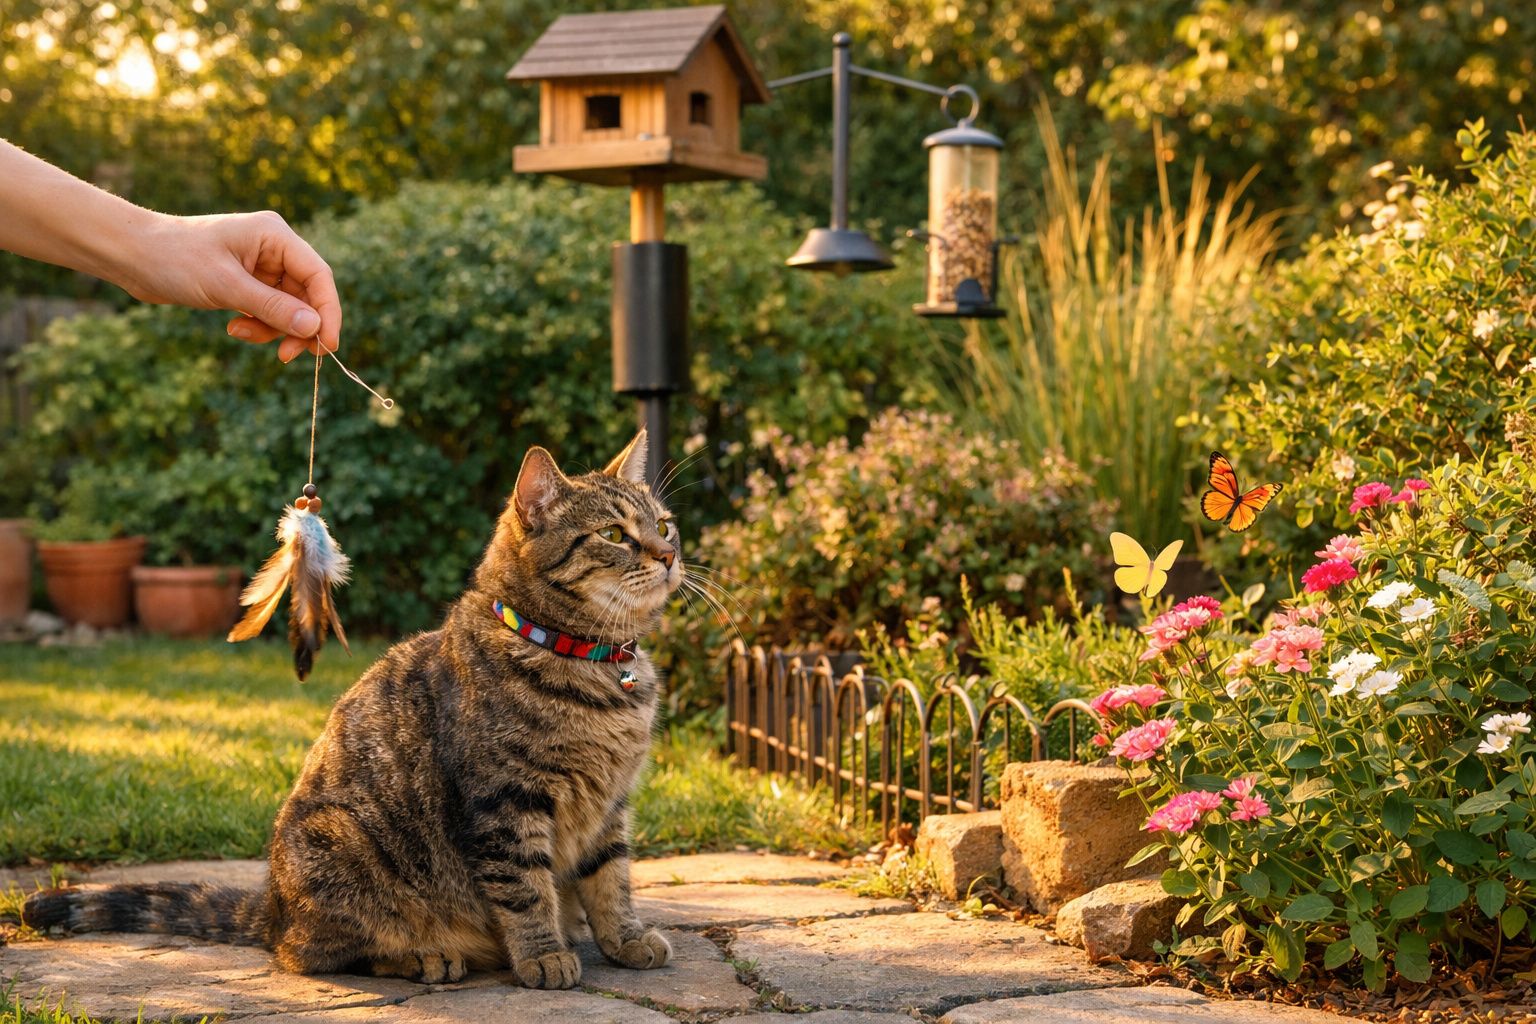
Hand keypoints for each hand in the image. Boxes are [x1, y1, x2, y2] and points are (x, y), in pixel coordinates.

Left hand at [122, 210, 342, 362]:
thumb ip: (273, 307)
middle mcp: (273, 249)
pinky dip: (257, 325)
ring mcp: (261, 266)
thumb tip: (314, 328)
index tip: (324, 346)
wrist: (131, 255)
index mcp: (275, 236)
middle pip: (307, 295)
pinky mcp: (246, 282)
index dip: (327, 312)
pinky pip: (268, 310)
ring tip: (240, 334)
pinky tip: (233, 328)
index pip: (318, 276)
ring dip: (272, 329)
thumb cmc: (174, 259)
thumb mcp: (226, 286)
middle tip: (285, 356)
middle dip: (297, 327)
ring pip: (288, 308)